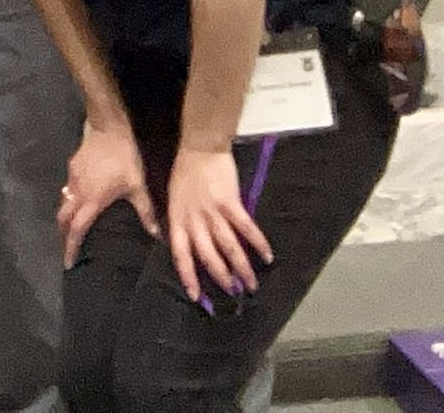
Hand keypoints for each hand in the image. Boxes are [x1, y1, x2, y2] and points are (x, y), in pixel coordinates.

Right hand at [59, 121, 158, 266]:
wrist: (108, 128)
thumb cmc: (124, 158)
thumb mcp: (137, 186)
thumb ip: (145, 212)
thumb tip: (157, 237)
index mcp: (92, 200)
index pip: (76, 228)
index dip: (71, 246)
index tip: (68, 262)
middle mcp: (78, 191)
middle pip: (63, 218)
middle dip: (63, 235)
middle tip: (68, 248)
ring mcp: (72, 178)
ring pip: (64, 202)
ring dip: (66, 218)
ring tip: (73, 228)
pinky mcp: (72, 167)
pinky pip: (68, 189)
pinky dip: (70, 201)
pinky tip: (80, 202)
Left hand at [166, 145, 271, 303]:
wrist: (200, 147)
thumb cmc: (186, 171)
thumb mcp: (175, 198)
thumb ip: (184, 221)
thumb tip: (191, 243)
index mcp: (178, 218)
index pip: (180, 253)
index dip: (188, 275)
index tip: (195, 295)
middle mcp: (195, 219)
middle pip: (208, 256)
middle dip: (221, 277)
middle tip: (232, 292)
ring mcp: (213, 212)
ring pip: (229, 247)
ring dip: (241, 267)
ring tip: (251, 284)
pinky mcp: (231, 203)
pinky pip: (246, 228)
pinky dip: (258, 243)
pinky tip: (267, 256)